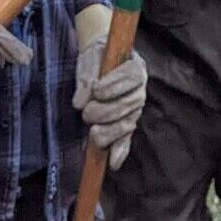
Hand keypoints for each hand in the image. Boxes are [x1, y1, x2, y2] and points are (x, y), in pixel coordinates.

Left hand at [72, 5, 146, 169]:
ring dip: (108, 130)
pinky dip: (119, 150)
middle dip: (105, 111)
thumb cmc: (97, 57)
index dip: (114, 86)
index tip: (96, 88)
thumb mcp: (90, 60)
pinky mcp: (127, 123)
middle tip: (86, 112)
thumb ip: (86, 78)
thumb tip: (79, 102)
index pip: (131, 77)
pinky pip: (126, 139)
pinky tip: (113, 162)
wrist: (101, 59)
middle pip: (128, 104)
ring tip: (92, 131)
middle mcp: (140, 89)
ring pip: (126, 123)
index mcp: (136, 67)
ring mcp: (135, 107)